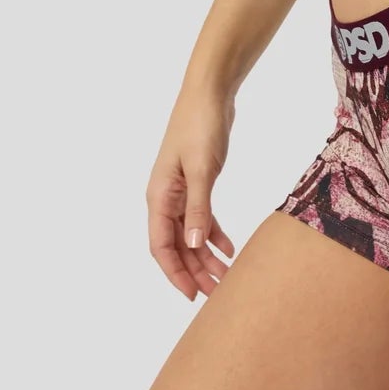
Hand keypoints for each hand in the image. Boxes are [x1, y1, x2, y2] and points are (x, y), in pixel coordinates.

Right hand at [146, 87, 237, 300]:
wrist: (210, 93)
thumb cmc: (201, 125)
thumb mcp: (202, 169)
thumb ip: (198, 208)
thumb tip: (191, 246)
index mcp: (159, 196)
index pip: (161, 246)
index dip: (174, 274)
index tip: (191, 296)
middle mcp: (165, 197)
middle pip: (176, 245)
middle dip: (194, 271)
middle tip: (217, 294)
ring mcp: (180, 190)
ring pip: (189, 234)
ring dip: (205, 256)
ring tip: (226, 277)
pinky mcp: (197, 182)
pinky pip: (202, 216)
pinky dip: (213, 233)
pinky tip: (229, 248)